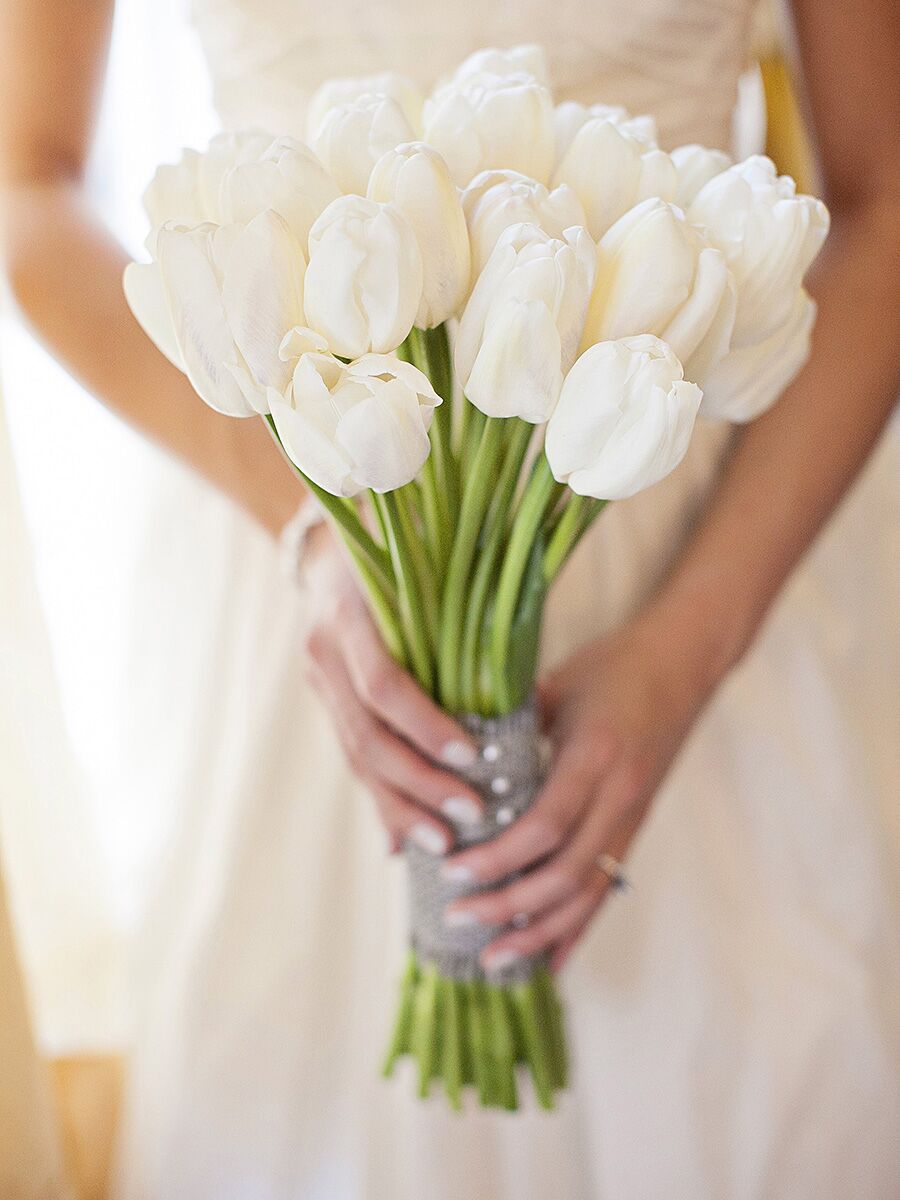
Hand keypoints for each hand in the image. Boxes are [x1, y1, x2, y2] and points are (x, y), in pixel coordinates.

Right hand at [301, 523, 482, 854]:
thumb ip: (462, 604)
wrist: (335, 541)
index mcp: (349, 612)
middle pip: (366, 735)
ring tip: (444, 844)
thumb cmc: (405, 547)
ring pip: (356, 757)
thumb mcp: (428, 563)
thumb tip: (525, 660)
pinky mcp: (325, 699)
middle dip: (418, 784)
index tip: (472, 759)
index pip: (382, 685)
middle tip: (470, 818)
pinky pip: (354, 758)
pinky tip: (404, 840)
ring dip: (399, 806)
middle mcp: (324, 649)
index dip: (424, 726)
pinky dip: (383, 799)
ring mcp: (318, 678)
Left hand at [441, 613, 716, 971]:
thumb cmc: (614, 664)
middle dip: (509, 906)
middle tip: (457, 918)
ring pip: (588, 893)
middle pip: (566, 873)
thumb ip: (509, 723)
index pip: (546, 825)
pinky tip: (550, 961)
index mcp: (596, 755)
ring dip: (540, 931)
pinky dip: (577, 928)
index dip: (499, 858)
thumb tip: (449, 759)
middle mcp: (620, 795)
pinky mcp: (637, 826)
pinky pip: (607, 888)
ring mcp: (633, 815)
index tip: (454, 873)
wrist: (685, 661)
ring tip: (494, 959)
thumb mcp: (558, 683)